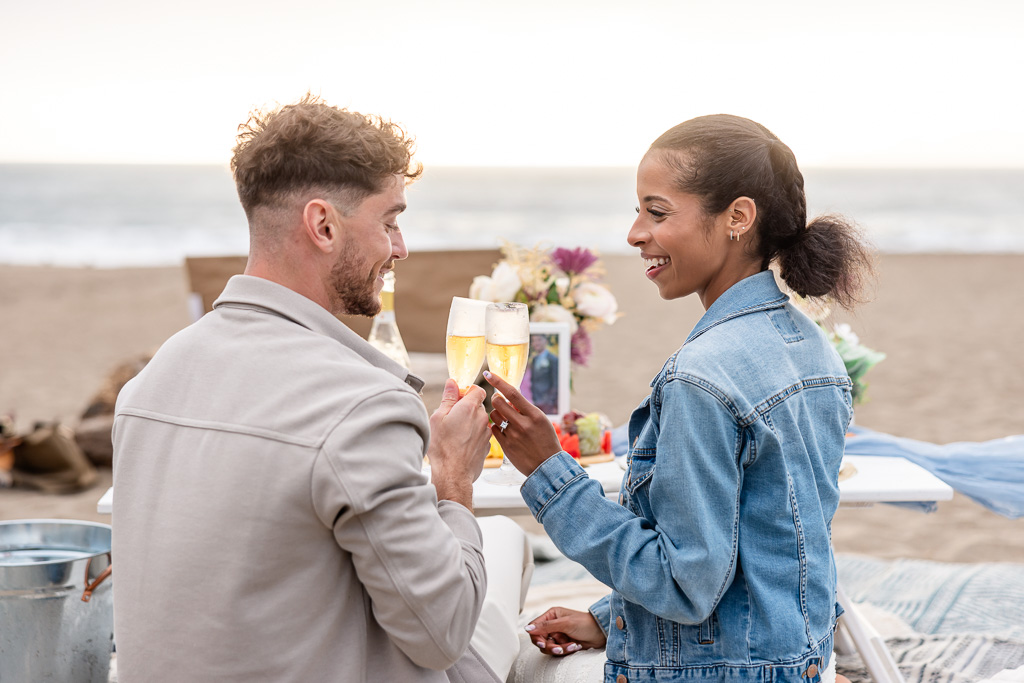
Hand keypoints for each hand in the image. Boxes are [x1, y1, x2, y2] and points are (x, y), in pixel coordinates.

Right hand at [427, 379, 489, 504]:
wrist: (453, 473)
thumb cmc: (442, 446)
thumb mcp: (438, 418)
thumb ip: (448, 398)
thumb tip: (452, 383)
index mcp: (469, 407)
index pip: (477, 390)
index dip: (468, 391)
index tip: (457, 398)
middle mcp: (482, 418)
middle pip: (478, 405)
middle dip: (466, 408)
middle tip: (451, 418)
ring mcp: (486, 432)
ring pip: (479, 421)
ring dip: (470, 423)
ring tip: (455, 434)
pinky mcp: (488, 445)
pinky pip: (481, 435)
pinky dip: (473, 436)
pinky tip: (461, 444)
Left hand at [484, 371, 561, 476]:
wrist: (547, 466)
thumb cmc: (546, 441)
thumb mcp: (541, 421)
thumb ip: (526, 409)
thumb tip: (509, 395)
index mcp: (534, 415)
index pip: (513, 394)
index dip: (499, 382)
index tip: (488, 373)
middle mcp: (523, 424)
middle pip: (498, 403)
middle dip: (496, 399)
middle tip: (499, 401)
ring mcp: (513, 436)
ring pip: (494, 415)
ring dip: (496, 413)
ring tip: (504, 418)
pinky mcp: (506, 446)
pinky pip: (494, 429)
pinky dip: (496, 426)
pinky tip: (503, 429)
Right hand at [524, 606, 606, 655]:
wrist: (601, 633)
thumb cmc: (585, 623)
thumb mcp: (565, 623)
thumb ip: (546, 626)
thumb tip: (528, 628)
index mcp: (551, 615)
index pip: (535, 627)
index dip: (536, 636)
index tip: (543, 643)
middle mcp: (552, 625)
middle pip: (540, 640)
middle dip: (550, 645)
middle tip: (559, 648)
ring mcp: (558, 635)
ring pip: (548, 647)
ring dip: (560, 648)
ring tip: (571, 646)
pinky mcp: (563, 644)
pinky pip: (557, 651)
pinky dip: (566, 650)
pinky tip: (575, 646)